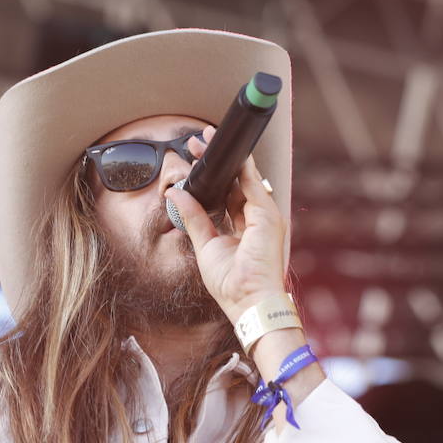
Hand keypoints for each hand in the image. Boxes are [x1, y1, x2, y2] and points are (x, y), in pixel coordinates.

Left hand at [168, 125, 289, 321]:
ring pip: (243, 177)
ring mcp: (265, 216)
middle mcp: (257, 220)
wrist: (248, 302)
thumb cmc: (231, 284)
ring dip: (225, 158)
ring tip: (204, 140)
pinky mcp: (267, 215)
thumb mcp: (205, 245)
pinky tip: (227, 151)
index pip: (228, 195)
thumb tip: (175, 194)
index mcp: (244, 229)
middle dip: (218, 162)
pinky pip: (252, 181)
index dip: (214, 178)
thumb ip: (194, 218)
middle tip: (198, 143)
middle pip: (235, 182)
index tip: (196, 162)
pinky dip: (240, 164)